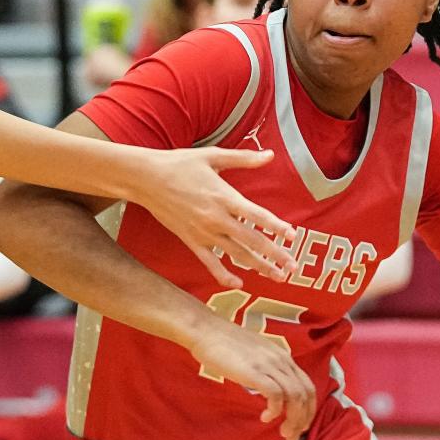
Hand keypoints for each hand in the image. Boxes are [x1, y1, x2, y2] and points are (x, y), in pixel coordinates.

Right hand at [129, 147, 297, 288]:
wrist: (146, 178)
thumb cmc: (180, 164)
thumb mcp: (213, 156)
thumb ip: (243, 159)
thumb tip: (270, 155)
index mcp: (225, 196)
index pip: (256, 215)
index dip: (275, 226)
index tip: (292, 236)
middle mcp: (216, 218)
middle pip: (252, 241)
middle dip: (275, 255)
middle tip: (293, 268)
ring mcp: (203, 232)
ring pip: (236, 254)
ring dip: (259, 267)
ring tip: (278, 277)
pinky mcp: (191, 241)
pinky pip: (210, 263)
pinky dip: (224, 275)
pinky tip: (239, 284)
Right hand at [187, 316, 315, 439]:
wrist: (206, 330)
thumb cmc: (226, 344)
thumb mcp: (257, 355)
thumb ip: (269, 369)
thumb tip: (273, 390)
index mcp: (284, 358)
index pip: (308, 387)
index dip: (309, 410)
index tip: (302, 425)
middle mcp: (282, 361)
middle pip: (305, 394)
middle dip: (303, 420)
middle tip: (293, 437)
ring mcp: (269, 365)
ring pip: (294, 397)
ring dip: (292, 419)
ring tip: (283, 433)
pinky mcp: (255, 371)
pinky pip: (276, 394)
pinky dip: (275, 410)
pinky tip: (265, 418)